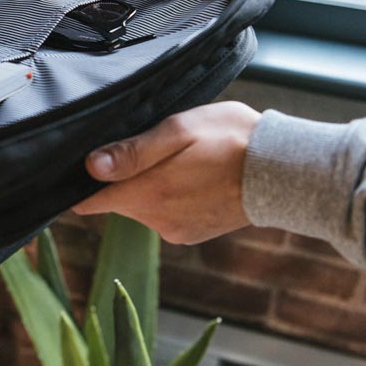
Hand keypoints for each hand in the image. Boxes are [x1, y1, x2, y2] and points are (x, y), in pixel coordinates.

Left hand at [74, 102, 261, 243]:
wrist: (284, 170)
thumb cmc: (232, 140)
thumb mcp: (179, 130)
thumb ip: (133, 152)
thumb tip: (91, 167)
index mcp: (148, 194)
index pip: (88, 201)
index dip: (80, 184)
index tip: (81, 166)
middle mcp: (156, 221)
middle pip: (116, 200)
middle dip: (124, 177)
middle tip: (152, 148)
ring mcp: (174, 231)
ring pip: (140, 206)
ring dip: (148, 185)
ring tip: (180, 160)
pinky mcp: (191, 234)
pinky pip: (163, 214)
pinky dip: (169, 197)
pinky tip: (193, 177)